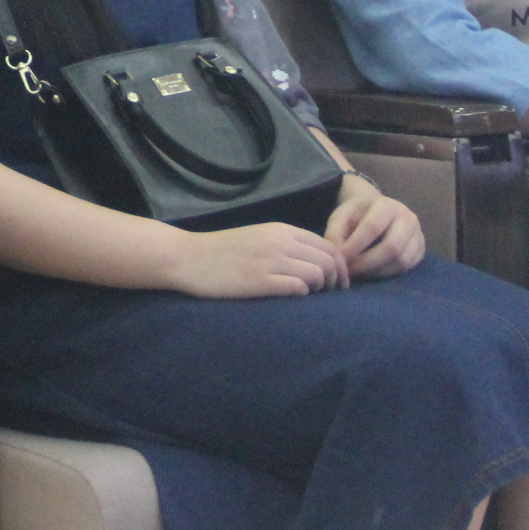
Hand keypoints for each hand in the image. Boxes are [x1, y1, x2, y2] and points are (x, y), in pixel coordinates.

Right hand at [165, 220, 349, 298]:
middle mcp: (280, 242)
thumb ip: (284, 244)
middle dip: (335, 280)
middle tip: (330, 295)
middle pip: (328, 261)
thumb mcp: (258, 237)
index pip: (327, 246)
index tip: (337, 282)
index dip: (340, 266)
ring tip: (311, 297)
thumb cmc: (222, 251)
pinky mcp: (260, 281)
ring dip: (320, 289)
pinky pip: (297, 288)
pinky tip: (294, 299)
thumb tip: (312, 262)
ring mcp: (270, 261)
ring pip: (317, 274)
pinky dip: (303, 295)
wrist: (188, 258)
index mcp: (281, 230)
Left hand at [323, 177, 425, 278]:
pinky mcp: (420, 249)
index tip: (341, 259)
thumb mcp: (341, 217)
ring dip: (377, 272)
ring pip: (402, 260)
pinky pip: (407, 267)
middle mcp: (407, 217)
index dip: (355, 245)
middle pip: (392, 247)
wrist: (377, 210)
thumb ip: (334, 234)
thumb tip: (338, 258)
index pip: (372, 227)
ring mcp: (417, 234)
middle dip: (368, 263)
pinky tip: (372, 272)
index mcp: (385, 205)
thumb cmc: (357, 214)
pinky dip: (388, 274)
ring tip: (359, 273)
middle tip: (350, 272)